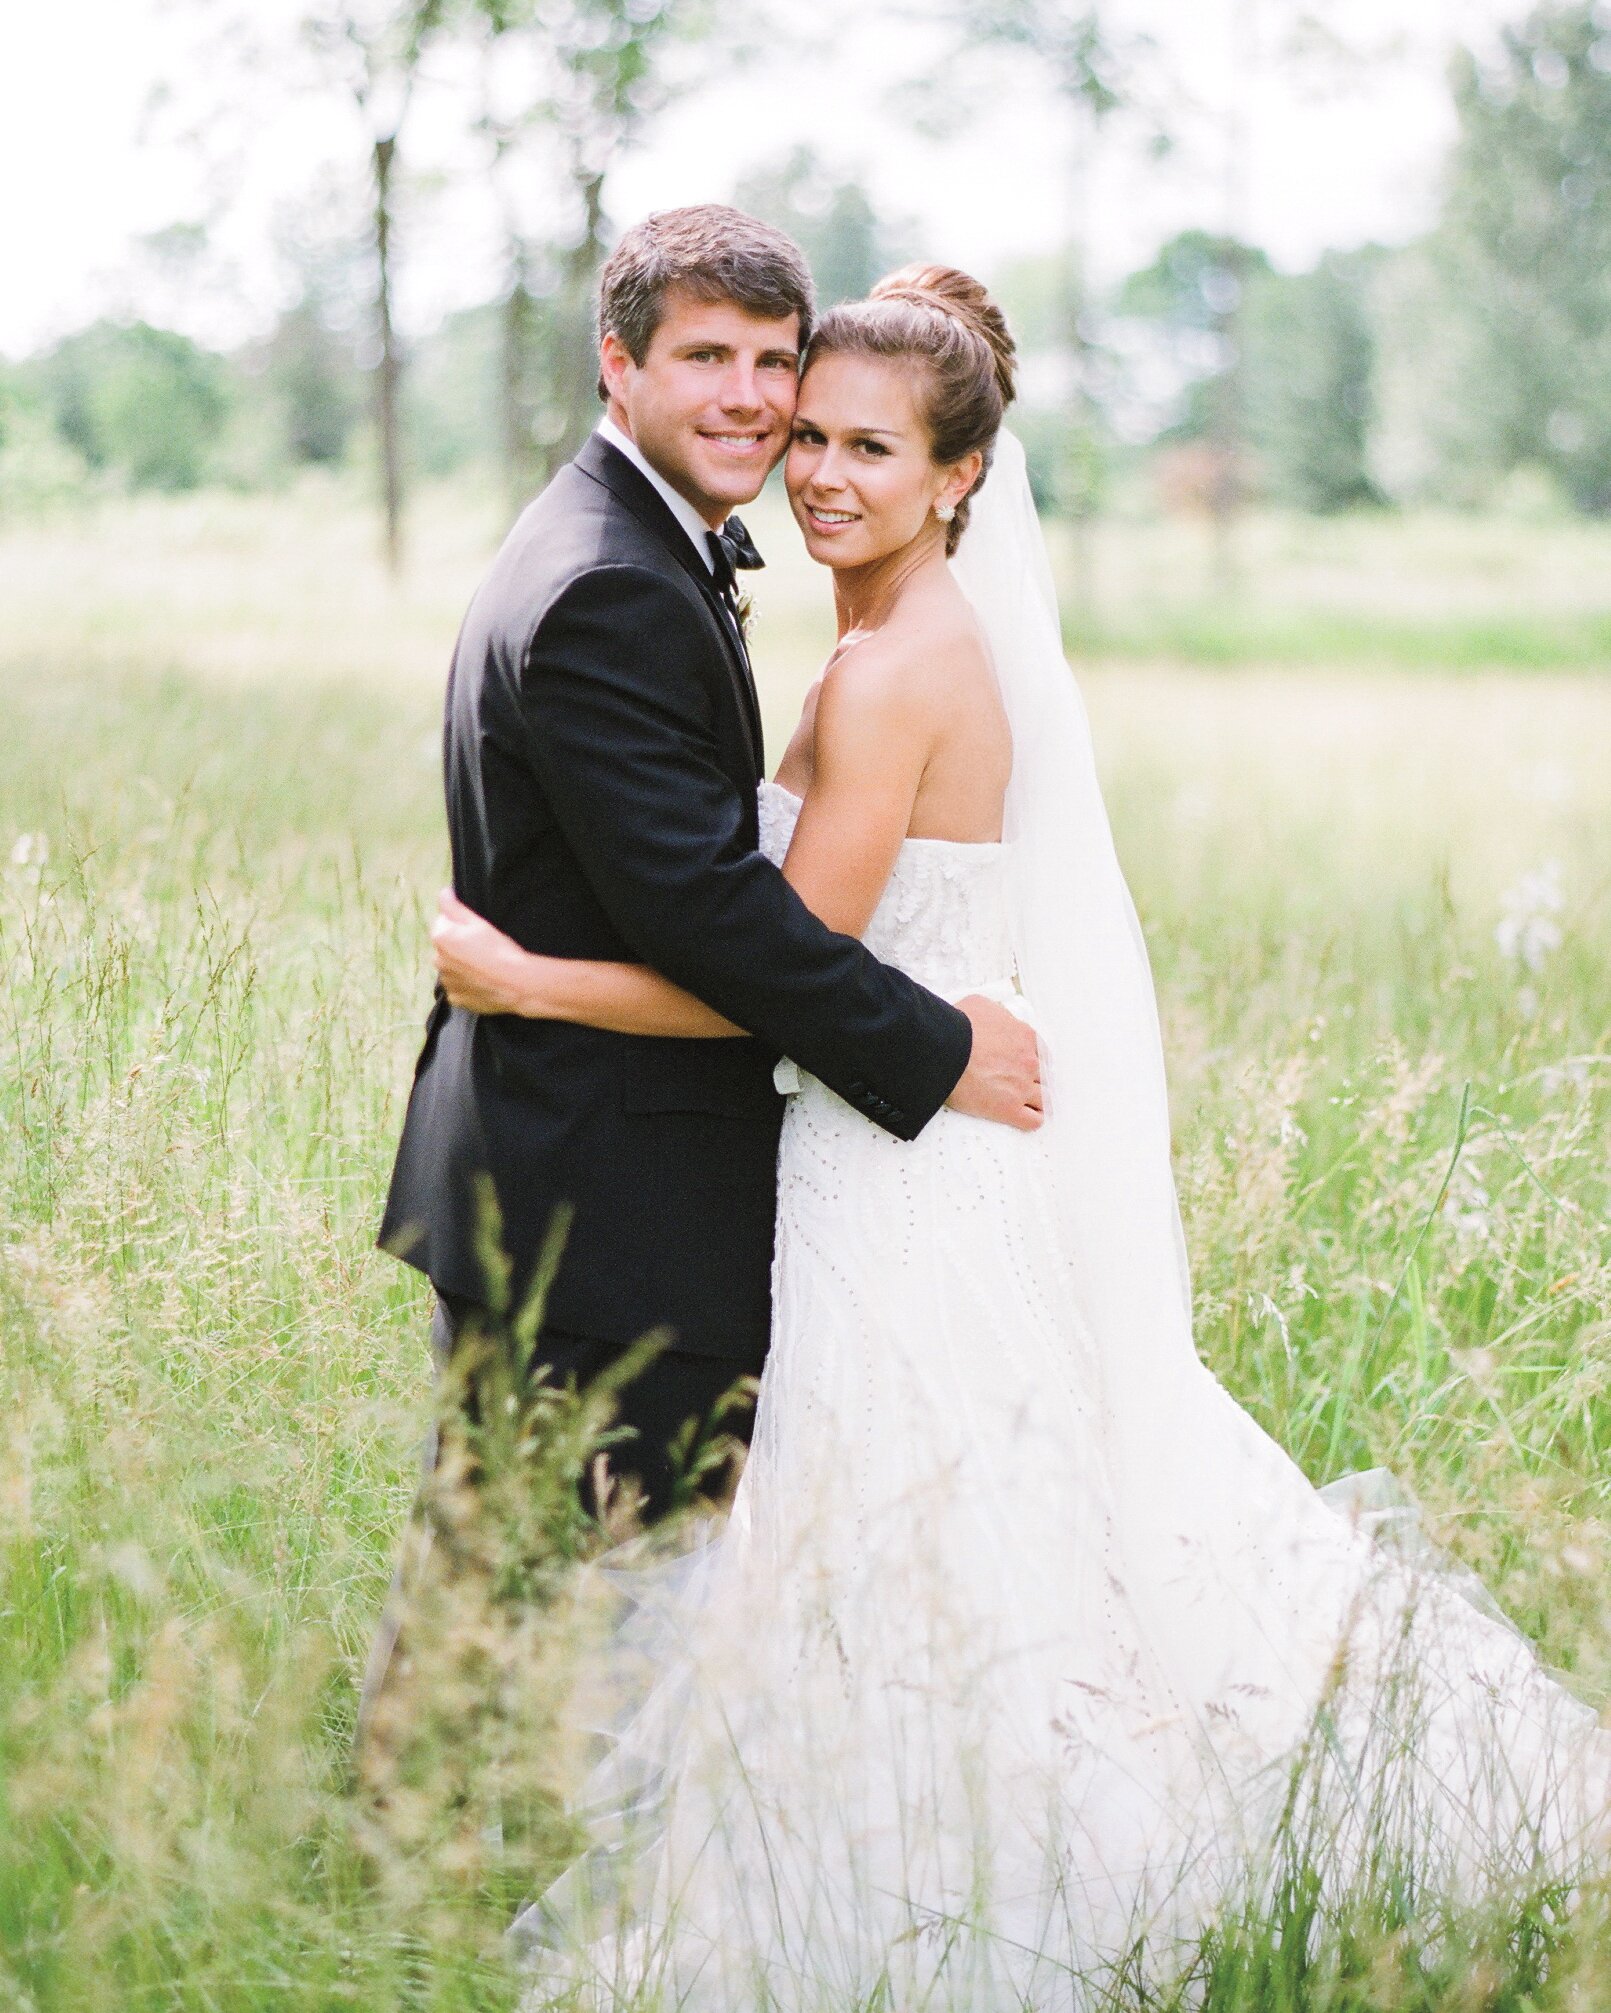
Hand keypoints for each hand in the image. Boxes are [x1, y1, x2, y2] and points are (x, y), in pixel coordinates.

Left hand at [430, 891, 541, 1015]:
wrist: (516, 983)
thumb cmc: (499, 949)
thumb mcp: (478, 922)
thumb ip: (454, 906)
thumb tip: (443, 893)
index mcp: (440, 937)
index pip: (443, 922)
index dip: (462, 925)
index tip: (478, 932)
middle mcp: (437, 960)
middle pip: (446, 946)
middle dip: (459, 945)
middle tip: (484, 948)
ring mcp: (446, 981)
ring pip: (452, 967)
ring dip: (462, 965)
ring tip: (485, 966)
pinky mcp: (456, 998)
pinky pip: (458, 987)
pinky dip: (467, 984)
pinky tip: (483, 980)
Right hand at [946, 995, 1044, 1131]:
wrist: (943, 1050)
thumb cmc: (957, 1026)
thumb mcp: (981, 1005)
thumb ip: (996, 1012)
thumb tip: (996, 1016)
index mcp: (1025, 1037)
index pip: (1042, 1052)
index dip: (1033, 1059)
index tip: (1024, 1064)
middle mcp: (1029, 1062)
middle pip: (1046, 1076)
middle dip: (1037, 1080)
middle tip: (1024, 1083)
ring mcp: (1021, 1087)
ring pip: (1045, 1099)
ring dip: (1038, 1101)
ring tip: (1029, 1104)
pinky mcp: (1008, 1109)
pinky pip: (1033, 1121)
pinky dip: (1032, 1120)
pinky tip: (1026, 1118)